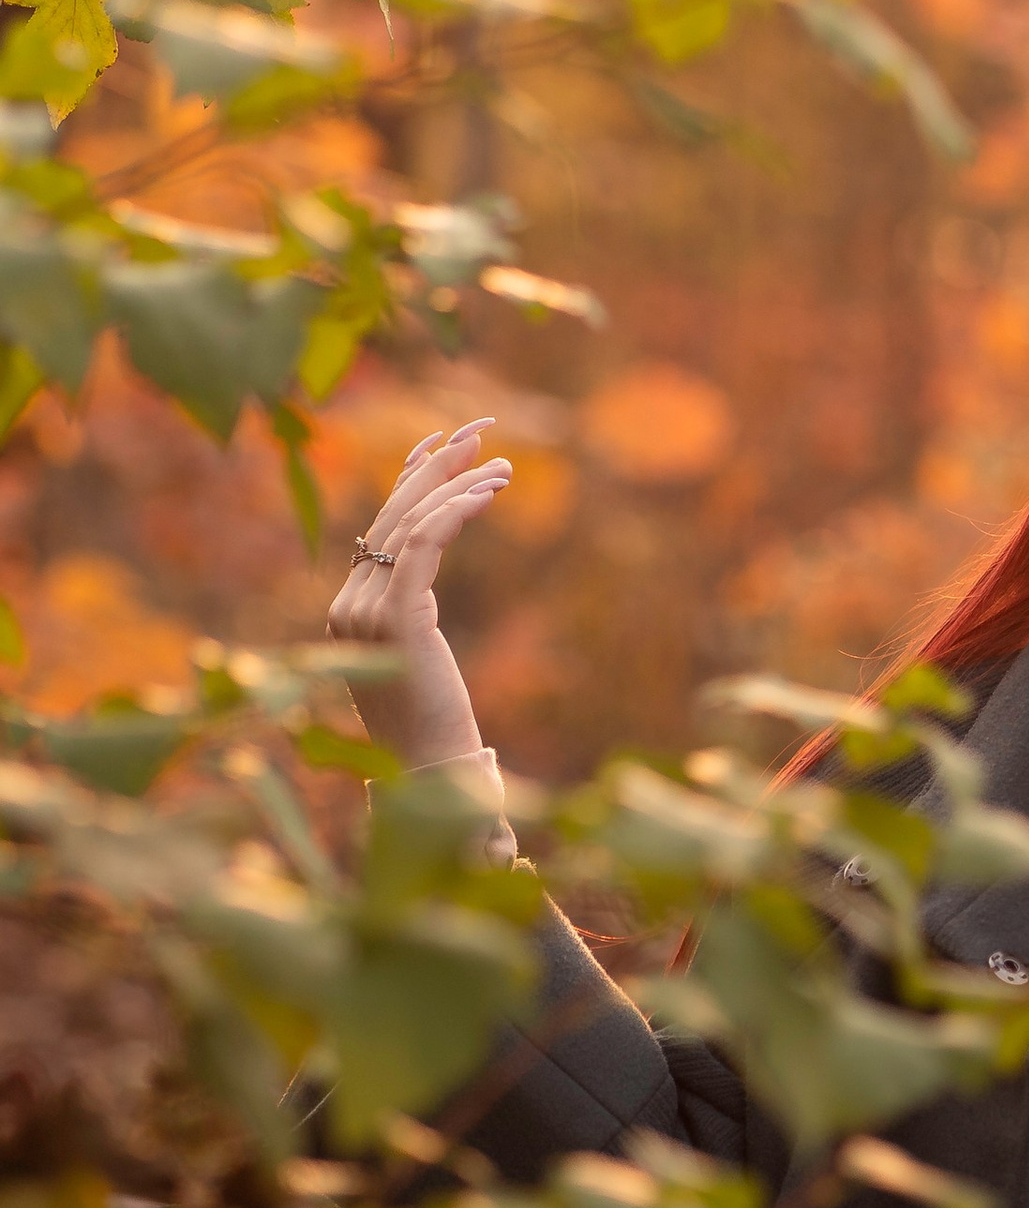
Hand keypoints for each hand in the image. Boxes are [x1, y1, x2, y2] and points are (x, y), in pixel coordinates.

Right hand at [323, 418, 512, 769]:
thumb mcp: (416, 662)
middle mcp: (348, 605)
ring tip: (501, 464)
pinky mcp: (395, 619)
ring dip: (458, 486)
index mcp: (349, 611)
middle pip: (392, 516)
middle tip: (479, 432)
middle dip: (436, 466)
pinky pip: (423, 547)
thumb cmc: (434, 729)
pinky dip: (455, 511)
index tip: (442, 445)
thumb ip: (409, 619)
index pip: (379, 529)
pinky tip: (489, 492)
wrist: (429, 775)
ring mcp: (364, 612)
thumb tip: (420, 589)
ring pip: (410, 526)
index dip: (411, 480)